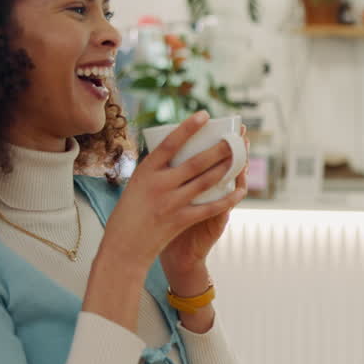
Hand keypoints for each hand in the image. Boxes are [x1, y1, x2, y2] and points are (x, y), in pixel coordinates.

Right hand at [97, 112, 246, 272]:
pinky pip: (210, 207)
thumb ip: (156, 172)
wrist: (123, 249)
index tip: (204, 114)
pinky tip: (239, 191)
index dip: (187, 128)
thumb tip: (178, 155)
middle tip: (234, 137)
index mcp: (145, 172)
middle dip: (218, 148)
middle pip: (195, 162)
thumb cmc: (128, 215)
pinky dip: (227, 198)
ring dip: (226, 168)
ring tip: (240, 156)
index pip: (169, 144)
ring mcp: (171, 203)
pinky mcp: (180, 220)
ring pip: (206, 181)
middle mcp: (159, 185)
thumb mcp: (136, 186)